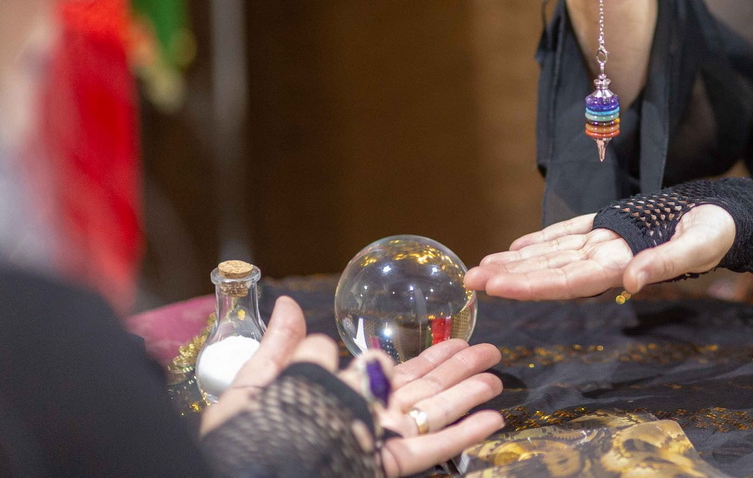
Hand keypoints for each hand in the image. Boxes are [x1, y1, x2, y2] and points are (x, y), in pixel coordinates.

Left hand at [202, 296, 504, 476]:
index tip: (456, 339)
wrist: (248, 474)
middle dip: (457, 368)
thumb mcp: (257, 381)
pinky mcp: (385, 464)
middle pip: (424, 388)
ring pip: (434, 413)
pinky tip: (492, 418)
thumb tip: (286, 303)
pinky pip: (431, 447)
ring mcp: (379, 439)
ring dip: (468, 394)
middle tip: (490, 350)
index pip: (394, 371)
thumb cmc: (244, 436)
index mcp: (341, 394)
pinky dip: (464, 433)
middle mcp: (367, 415)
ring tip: (497, 378)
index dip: (429, 354)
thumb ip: (282, 346)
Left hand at [465, 205, 737, 299]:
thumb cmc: (717, 233)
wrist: (729, 220)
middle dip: (511, 277)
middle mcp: (607, 257)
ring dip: (518, 263)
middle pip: (551, 271)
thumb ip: (665, 264)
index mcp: (623, 263)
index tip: (496, 287)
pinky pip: (569, 235)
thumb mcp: (697, 246)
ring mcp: (607, 241)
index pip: (567, 279)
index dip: (530, 284)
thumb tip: (630, 282)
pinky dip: (543, 241)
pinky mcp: (611, 224)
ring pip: (554, 255)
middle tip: (470, 281)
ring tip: (483, 268)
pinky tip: (518, 247)